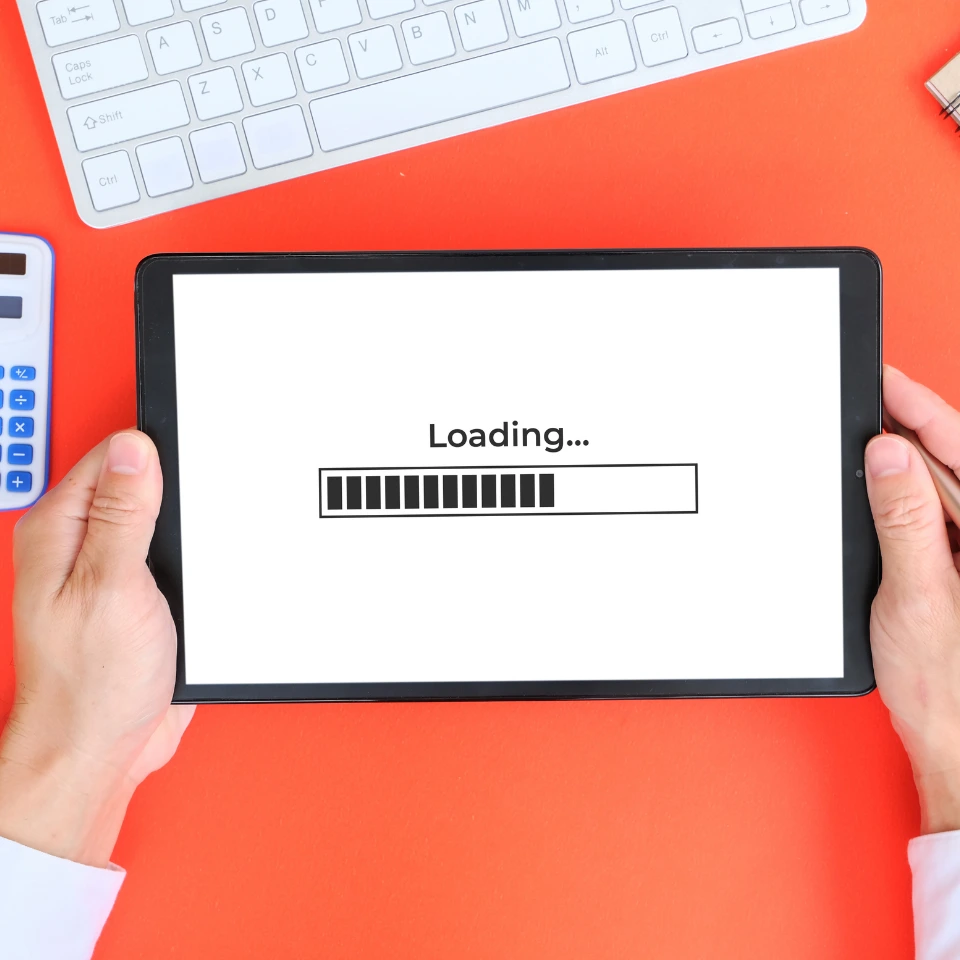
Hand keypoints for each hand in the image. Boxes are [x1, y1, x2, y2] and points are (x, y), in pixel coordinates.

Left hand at [0, 431, 193, 866]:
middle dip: (176, 492)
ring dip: (187, 531)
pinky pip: (172, 558)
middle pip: (136, 484)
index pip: (110, 457)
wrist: (105, 745)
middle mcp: (80, 548)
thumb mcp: (113, 586)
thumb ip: (123, 515)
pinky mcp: (139, 597)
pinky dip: (192, 561)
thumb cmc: (92, 682)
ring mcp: (110, 572)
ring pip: (159, 521)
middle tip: (198, 514)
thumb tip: (134, 450)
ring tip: (198, 550)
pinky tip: (199, 575)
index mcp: (60, 532)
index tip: (190, 461)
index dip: (154, 453)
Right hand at [866, 366, 959, 834]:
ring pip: (937, 493)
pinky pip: (927, 522)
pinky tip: (874, 500)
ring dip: (898, 473)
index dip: (923, 411)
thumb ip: (905, 521)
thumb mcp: (917, 596)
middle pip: (949, 467)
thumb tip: (889, 459)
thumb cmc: (949, 686)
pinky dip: (898, 506)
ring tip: (858, 454)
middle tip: (857, 408)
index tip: (885, 383)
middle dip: (904, 436)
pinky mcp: (956, 569)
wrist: (954, 742)